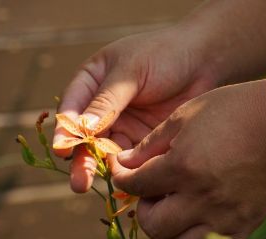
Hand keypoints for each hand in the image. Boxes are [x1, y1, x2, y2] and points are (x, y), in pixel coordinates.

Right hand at [53, 26, 216, 191]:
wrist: (203, 60)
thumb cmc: (163, 54)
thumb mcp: (131, 72)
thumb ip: (107, 101)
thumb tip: (81, 129)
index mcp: (93, 81)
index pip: (73, 108)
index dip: (66, 130)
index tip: (63, 150)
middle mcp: (104, 105)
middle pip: (86, 135)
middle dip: (82, 159)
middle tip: (79, 183)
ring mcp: (124, 122)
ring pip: (106, 150)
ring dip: (102, 168)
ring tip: (98, 187)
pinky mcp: (143, 136)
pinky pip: (129, 156)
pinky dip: (126, 169)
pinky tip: (125, 180)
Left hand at [111, 79, 265, 238]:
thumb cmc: (231, 111)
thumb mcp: (183, 117)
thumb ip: (150, 145)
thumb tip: (126, 162)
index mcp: (184, 167)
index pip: (135, 185)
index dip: (120, 177)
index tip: (120, 170)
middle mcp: (202, 198)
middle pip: (152, 225)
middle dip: (142, 207)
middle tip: (150, 190)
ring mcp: (226, 216)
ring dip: (168, 225)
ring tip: (173, 202)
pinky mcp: (246, 224)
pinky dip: (195, 229)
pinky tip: (198, 207)